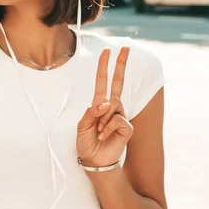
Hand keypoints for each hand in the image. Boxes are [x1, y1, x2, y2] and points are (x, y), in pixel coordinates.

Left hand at [76, 46, 131, 166]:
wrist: (94, 160)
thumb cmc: (87, 142)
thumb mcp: (82, 126)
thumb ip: (92, 112)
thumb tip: (107, 102)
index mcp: (99, 104)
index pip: (103, 81)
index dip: (104, 66)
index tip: (108, 50)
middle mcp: (111, 107)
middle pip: (118, 82)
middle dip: (121, 64)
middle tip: (126, 47)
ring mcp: (120, 116)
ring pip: (113, 105)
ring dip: (102, 120)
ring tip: (98, 132)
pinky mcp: (127, 126)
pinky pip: (117, 119)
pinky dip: (108, 128)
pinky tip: (104, 136)